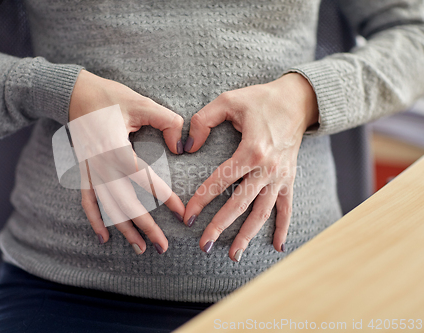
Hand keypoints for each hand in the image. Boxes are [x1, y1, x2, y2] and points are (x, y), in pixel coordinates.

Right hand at [69, 70, 184, 253]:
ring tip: (141, 249)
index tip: (181, 212)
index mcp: (115, 148)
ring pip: (107, 207)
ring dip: (123, 230)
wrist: (74, 93)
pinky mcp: (83, 172)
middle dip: (145, 227)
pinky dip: (94, 220)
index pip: (143, 179)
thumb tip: (180, 146)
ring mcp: (89, 171)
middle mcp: (100, 165)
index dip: (164, 198)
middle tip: (163, 246)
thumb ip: (167, 121)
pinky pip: (87, 201)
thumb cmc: (109, 97)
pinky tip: (103, 238)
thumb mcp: (141, 102)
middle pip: (124, 203)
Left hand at [183, 73, 318, 260]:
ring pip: (263, 212)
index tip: (187, 216)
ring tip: (233, 255)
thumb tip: (188, 146)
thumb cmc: (260, 100)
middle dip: (220, 226)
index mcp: (251, 150)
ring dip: (248, 235)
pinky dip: (283, 227)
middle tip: (204, 244)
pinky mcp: (289, 179)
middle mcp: (267, 168)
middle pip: (240, 204)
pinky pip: (287, 208)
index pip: (220, 181)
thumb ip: (203, 120)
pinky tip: (278, 247)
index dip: (201, 199)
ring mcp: (280, 177)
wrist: (298, 101)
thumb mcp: (229, 100)